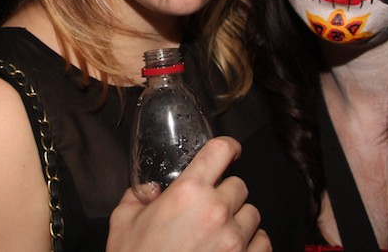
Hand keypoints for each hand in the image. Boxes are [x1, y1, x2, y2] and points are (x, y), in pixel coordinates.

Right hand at [107, 137, 269, 251]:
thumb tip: (150, 189)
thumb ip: (139, 196)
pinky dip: (252, 244)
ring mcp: (233, 239)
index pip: (220, 151)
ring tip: (219, 233)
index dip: (228, 147)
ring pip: (253, 214)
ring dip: (239, 220)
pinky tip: (234, 249)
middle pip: (239, 185)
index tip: (230, 151)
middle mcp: (215, 211)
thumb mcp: (124, 220)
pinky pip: (263, 242)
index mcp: (188, 192)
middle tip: (209, 209)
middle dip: (225, 193)